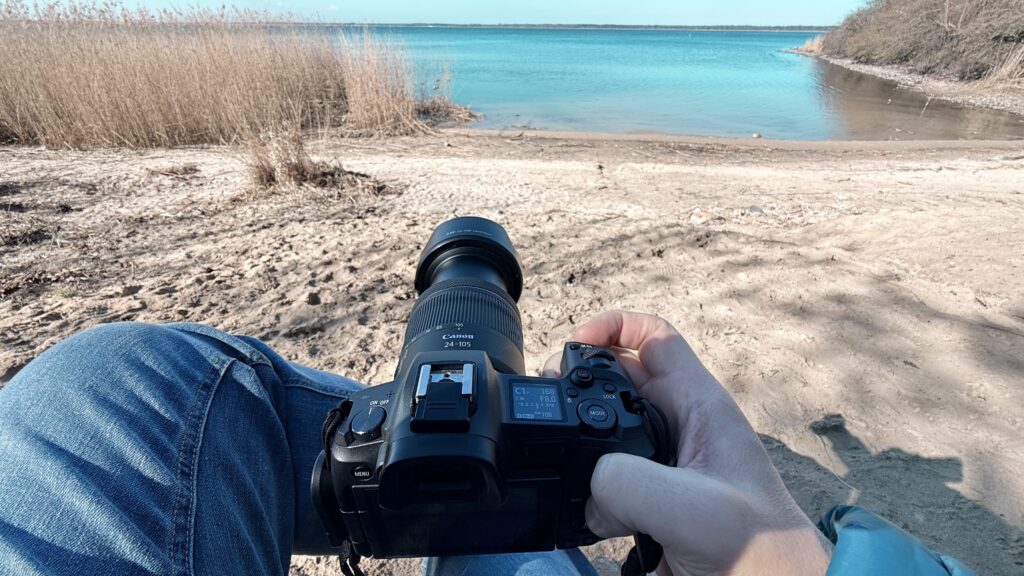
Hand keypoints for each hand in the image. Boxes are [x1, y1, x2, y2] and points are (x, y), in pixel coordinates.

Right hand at [544, 311, 831, 575]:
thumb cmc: (760, 550)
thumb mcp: (689, 508)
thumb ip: (628, 483)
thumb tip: (589, 493)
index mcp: (700, 407)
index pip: (655, 337)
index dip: (612, 327)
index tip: (573, 347)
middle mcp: (680, 429)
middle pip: (618, 381)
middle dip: (579, 383)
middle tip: (547, 401)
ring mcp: (665, 469)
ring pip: (607, 435)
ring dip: (577, 443)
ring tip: (551, 457)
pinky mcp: (652, 508)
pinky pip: (606, 485)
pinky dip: (583, 492)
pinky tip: (573, 511)